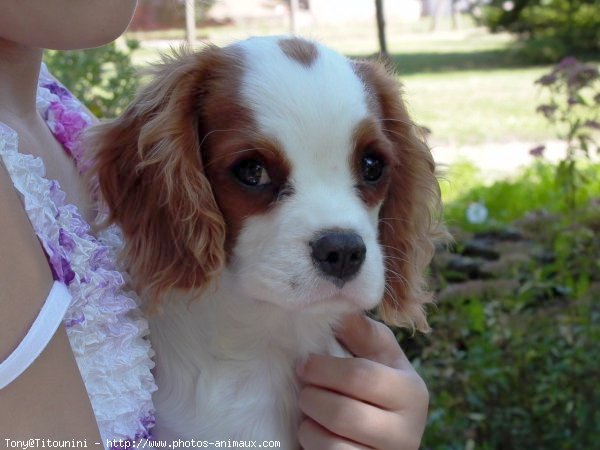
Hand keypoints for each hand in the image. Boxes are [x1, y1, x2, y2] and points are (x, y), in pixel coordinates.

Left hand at [297, 314, 428, 449]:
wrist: (384, 436)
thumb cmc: (375, 387)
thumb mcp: (376, 357)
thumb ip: (362, 332)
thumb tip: (343, 301)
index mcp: (411, 390)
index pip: (361, 375)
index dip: (324, 369)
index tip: (304, 364)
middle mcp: (409, 428)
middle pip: (344, 411)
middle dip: (313, 397)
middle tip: (303, 388)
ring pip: (334, 442)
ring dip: (310, 421)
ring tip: (308, 407)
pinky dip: (313, 442)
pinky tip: (312, 431)